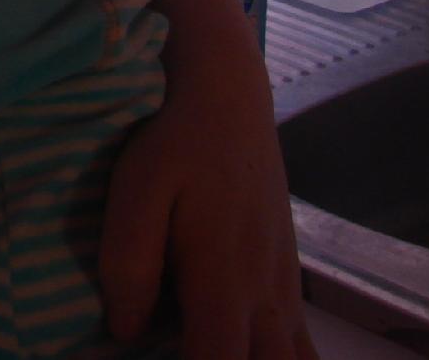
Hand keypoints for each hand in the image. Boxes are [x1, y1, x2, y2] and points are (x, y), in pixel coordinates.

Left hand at [97, 67, 316, 359]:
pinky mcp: (288, 274)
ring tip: (214, 345)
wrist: (228, 95)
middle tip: (192, 349)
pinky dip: (281, 357)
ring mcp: (284, 286)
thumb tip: (126, 332)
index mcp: (224, 280)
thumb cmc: (175, 138)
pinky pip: (302, 342)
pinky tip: (247, 347)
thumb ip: (128, 264)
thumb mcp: (136, 190)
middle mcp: (265, 294)